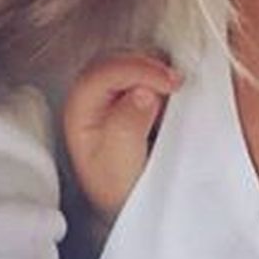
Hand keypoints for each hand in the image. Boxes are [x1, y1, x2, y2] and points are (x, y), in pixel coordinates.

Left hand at [62, 51, 181, 220]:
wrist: (126, 202)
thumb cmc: (119, 186)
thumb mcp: (120, 164)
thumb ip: (128, 126)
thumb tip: (144, 92)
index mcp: (81, 105)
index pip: (106, 71)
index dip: (140, 70)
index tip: (170, 83)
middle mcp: (92, 90)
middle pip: (120, 56)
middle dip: (150, 66)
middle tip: (177, 86)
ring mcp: (111, 86)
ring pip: (134, 56)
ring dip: (157, 68)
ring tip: (174, 91)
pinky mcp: (129, 87)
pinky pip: (146, 66)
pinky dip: (162, 73)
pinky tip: (172, 92)